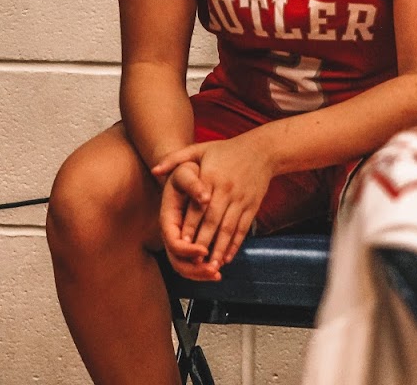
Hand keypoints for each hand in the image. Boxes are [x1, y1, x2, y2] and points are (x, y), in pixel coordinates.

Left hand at [153, 135, 272, 271]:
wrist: (262, 149)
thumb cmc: (226, 150)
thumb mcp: (200, 149)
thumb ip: (175, 158)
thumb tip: (154, 170)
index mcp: (211, 177)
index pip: (199, 206)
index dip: (191, 225)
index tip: (182, 242)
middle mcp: (227, 190)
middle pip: (214, 221)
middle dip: (204, 242)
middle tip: (194, 261)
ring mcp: (241, 199)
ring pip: (230, 228)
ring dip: (220, 249)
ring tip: (211, 267)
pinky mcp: (252, 206)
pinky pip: (243, 228)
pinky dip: (236, 245)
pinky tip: (228, 258)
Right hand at [159, 162, 219, 280]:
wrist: (191, 172)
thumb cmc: (188, 171)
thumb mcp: (187, 171)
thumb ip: (193, 183)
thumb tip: (205, 198)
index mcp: (168, 219)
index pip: (173, 242)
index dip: (187, 249)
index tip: (204, 249)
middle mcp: (173, 233)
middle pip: (177, 261)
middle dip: (195, 269)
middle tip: (213, 271)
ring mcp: (182, 239)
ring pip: (186, 266)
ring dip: (201, 273)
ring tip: (218, 274)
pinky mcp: (193, 241)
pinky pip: (196, 262)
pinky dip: (205, 268)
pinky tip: (221, 265)